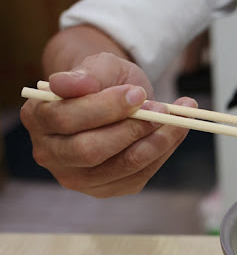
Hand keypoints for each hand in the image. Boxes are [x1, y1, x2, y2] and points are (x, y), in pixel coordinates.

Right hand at [20, 52, 194, 196]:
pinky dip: (164, 151)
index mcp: (38, 118)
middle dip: (132, 129)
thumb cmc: (103, 81)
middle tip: (163, 110)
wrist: (116, 98)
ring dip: (158, 141)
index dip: (105, 107)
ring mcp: (78, 177)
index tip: (138, 93)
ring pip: (122, 165)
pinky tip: (176, 132)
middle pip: (90, 150)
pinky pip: (140, 174)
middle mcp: (51, 153)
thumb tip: (66, 84)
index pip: (66, 118)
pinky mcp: (108, 188)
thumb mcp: (98, 66)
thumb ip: (85, 74)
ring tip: (181, 117)